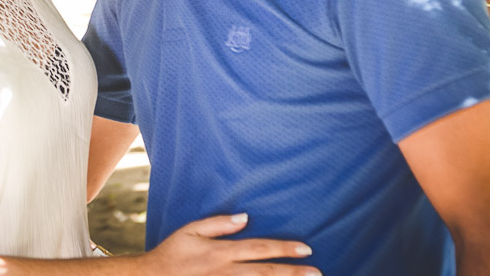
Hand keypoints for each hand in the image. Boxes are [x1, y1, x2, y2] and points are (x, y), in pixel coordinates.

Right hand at [142, 214, 317, 275]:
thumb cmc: (173, 253)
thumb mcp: (191, 230)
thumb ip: (219, 224)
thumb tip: (245, 218)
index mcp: (222, 252)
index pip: (260, 249)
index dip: (284, 249)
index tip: (306, 249)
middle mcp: (227, 272)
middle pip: (267, 273)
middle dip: (293, 273)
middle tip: (317, 273)